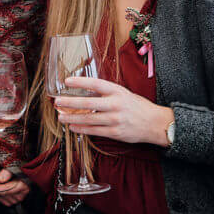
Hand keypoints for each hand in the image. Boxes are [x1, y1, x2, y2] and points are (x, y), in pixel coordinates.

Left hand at [0, 168, 29, 206]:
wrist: (25, 171)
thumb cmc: (20, 168)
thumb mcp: (13, 166)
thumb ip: (6, 172)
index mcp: (22, 184)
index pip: (4, 189)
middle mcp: (21, 193)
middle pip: (2, 194)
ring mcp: (19, 198)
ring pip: (3, 198)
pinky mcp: (16, 200)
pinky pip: (5, 202)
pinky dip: (0, 196)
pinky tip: (0, 190)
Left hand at [54, 77, 173, 146]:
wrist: (155, 123)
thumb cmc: (136, 106)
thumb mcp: (123, 93)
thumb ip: (105, 92)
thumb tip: (84, 90)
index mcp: (117, 91)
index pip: (96, 84)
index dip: (80, 82)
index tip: (67, 81)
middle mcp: (115, 104)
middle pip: (88, 103)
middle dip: (70, 103)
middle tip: (57, 102)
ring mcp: (115, 119)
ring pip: (88, 119)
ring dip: (72, 118)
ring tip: (61, 117)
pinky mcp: (116, 132)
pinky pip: (94, 131)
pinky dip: (82, 129)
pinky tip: (73, 127)